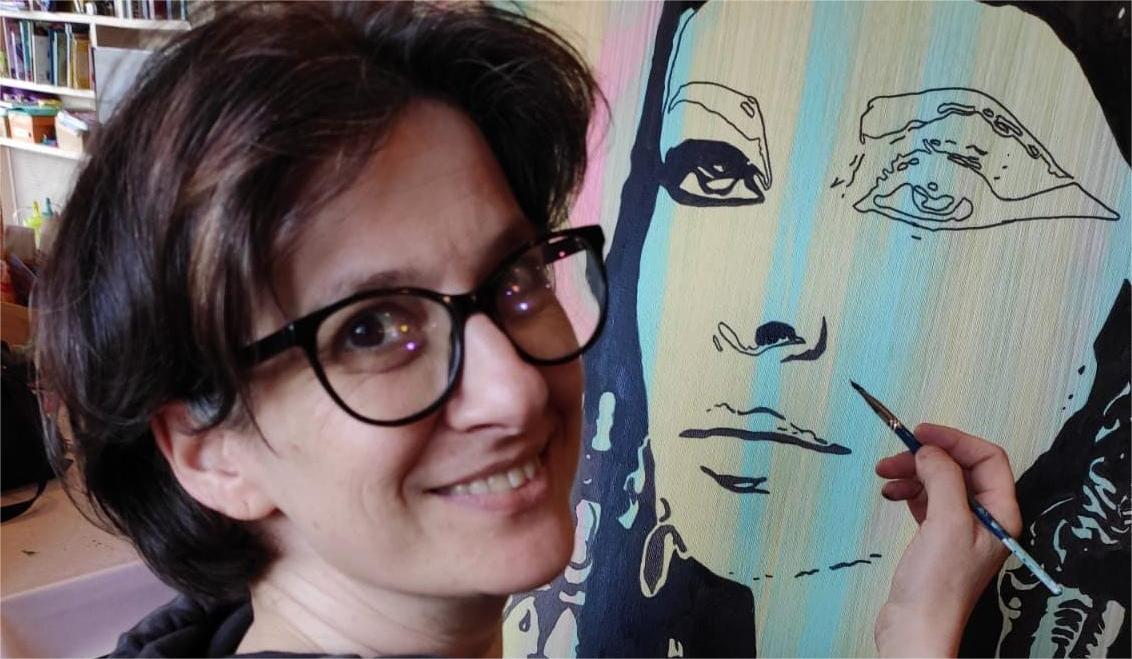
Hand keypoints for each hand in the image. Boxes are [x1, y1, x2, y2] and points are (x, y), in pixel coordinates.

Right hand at [873, 423, 1020, 656]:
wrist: (916, 625)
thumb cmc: (938, 582)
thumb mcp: (946, 522)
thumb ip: (943, 478)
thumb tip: (929, 450)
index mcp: (1001, 514)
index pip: (988, 459)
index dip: (955, 441)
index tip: (921, 434)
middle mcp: (985, 519)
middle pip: (960, 469)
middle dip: (928, 457)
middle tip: (894, 456)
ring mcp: (959, 529)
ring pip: (938, 483)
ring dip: (912, 473)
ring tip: (884, 475)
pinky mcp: (936, 539)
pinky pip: (925, 501)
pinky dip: (908, 491)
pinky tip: (890, 493)